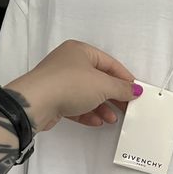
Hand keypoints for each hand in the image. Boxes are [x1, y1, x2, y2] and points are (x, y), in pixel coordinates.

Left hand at [4, 39, 142, 132]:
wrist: (36, 102)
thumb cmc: (70, 85)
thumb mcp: (103, 85)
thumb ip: (121, 88)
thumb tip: (135, 90)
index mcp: (80, 51)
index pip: (109, 63)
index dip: (124, 78)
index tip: (136, 92)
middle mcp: (69, 63)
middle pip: (98, 80)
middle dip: (113, 96)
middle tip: (126, 108)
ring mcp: (60, 82)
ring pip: (87, 95)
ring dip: (102, 108)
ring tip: (112, 119)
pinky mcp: (54, 99)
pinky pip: (76, 106)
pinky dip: (88, 113)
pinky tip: (97, 122)